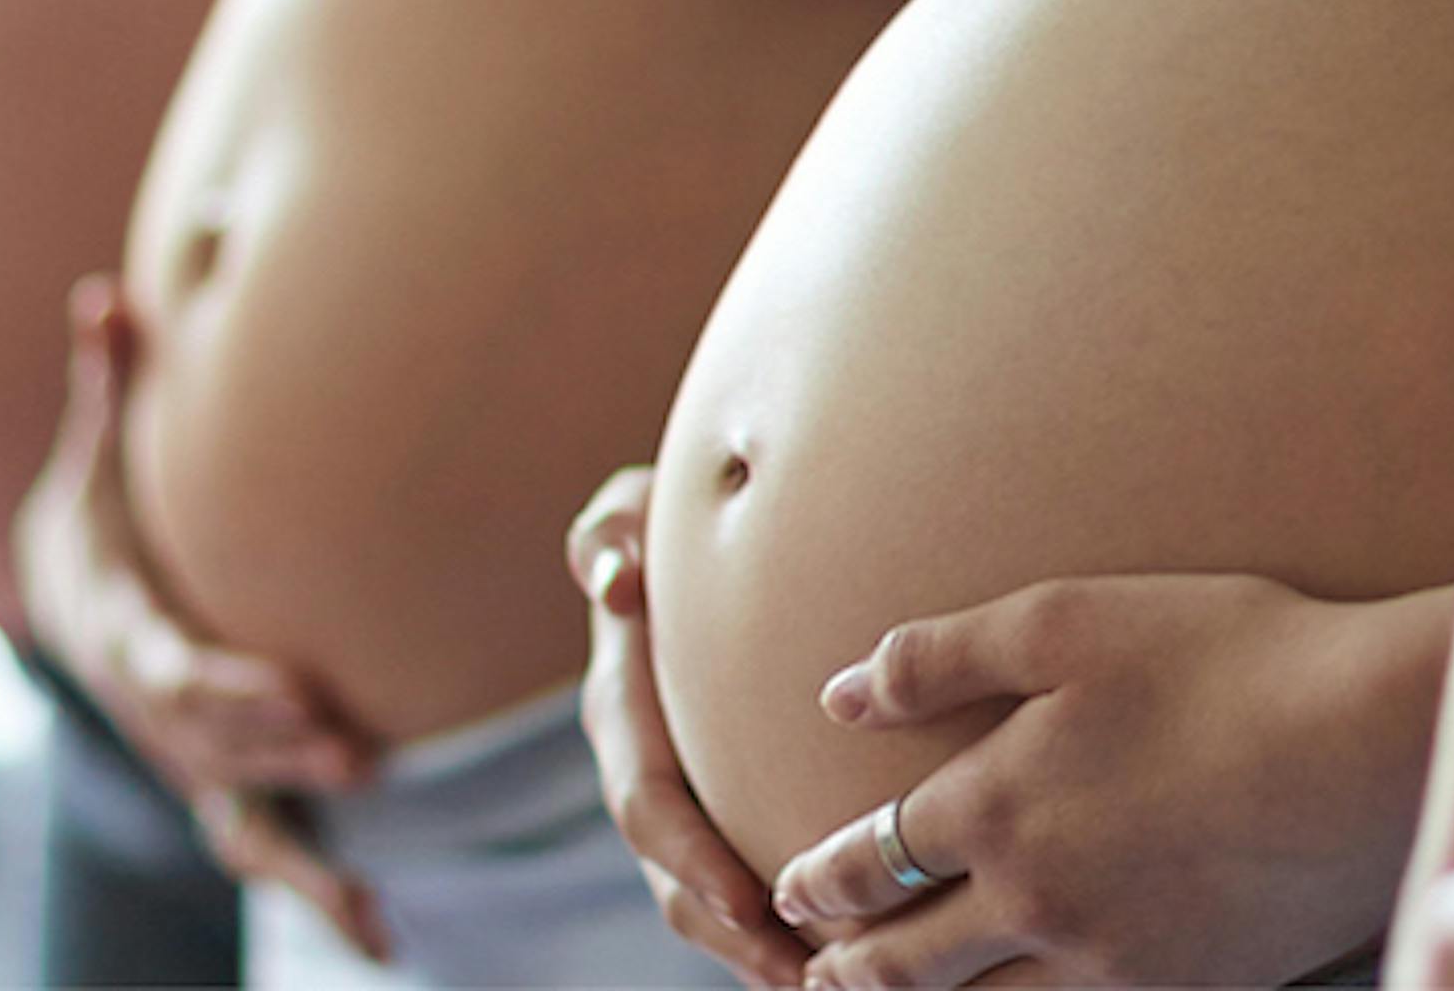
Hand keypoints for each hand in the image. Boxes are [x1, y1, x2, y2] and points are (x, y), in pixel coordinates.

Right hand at [15, 279, 389, 959]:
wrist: (64, 605)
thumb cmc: (99, 522)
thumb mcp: (91, 461)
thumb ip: (103, 386)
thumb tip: (106, 296)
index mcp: (125, 640)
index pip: (172, 675)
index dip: (227, 689)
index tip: (292, 692)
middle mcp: (156, 721)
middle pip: (215, 752)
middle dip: (278, 755)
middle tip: (354, 754)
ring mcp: (192, 767)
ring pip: (242, 826)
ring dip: (306, 863)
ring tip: (370, 908)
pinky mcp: (226, 792)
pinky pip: (269, 855)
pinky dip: (322, 899)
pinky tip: (383, 942)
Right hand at [570, 467, 814, 989]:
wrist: (681, 541)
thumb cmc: (663, 519)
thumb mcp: (628, 511)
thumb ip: (608, 534)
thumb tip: (613, 579)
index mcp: (622, 710)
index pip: (646, 804)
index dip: (691, 860)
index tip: (747, 905)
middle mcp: (644, 764)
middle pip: (676, 879)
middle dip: (734, 936)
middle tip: (801, 978)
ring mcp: (682, 792)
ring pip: (707, 899)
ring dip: (761, 952)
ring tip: (829, 988)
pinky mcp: (722, 801)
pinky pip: (742, 878)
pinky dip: (784, 926)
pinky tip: (845, 956)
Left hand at [769, 575, 1450, 989]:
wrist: (1369, 743)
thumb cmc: (1229, 655)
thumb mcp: (1071, 616)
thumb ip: (941, 654)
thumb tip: (839, 693)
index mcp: (996, 804)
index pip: (870, 861)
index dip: (818, 882)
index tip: (790, 891)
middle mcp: (1034, 900)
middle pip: (905, 963)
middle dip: (846, 968)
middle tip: (813, 972)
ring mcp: (1108, 960)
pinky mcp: (1181, 989)